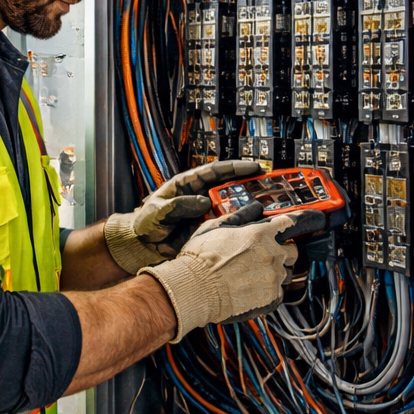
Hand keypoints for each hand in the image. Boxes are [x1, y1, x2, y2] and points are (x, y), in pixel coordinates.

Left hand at [103, 160, 262, 273]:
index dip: (236, 169)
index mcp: (188, 185)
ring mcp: (206, 214)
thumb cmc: (145, 222)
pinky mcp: (207, 230)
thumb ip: (179, 206)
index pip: (216, 172)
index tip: (255, 167)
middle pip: (230, 188)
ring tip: (270, 207)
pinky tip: (255, 228)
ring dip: (249, 207)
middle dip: (250, 186)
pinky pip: (227, 226)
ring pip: (232, 207)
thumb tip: (203, 202)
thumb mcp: (158, 211)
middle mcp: (201, 197)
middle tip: (271, 186)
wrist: (142, 246)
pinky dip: (240, 227)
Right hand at [141, 202, 326, 339]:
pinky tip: (249, 287)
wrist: (194, 289)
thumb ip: (241, 216)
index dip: (310, 219)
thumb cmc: (201, 258)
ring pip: (286, 272)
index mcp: (261, 234)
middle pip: (293, 250)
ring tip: (250, 273)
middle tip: (262, 254)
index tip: (319, 219)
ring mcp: (274, 278)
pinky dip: (269, 289)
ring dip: (275, 271)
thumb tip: (255, 208)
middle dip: (283, 250)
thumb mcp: (216, 227)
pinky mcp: (271, 299)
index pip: (295, 222)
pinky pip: (279, 292)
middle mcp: (273, 255)